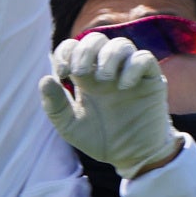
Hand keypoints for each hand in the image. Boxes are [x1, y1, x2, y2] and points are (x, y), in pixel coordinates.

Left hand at [39, 32, 181, 178]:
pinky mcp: (151, 80)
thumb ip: (55, 106)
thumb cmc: (101, 140)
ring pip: (121, 44)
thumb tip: (44, 79)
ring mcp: (130, 73)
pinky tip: (124, 86)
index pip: (74, 47)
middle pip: (96, 39)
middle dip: (86, 51)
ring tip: (104, 80)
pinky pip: (144, 59)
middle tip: (81, 73)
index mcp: (86, 77)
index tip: (63, 71)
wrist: (132, 157)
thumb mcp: (70, 127)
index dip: (66, 52)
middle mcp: (108, 70)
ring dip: (108, 57)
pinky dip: (132, 67)